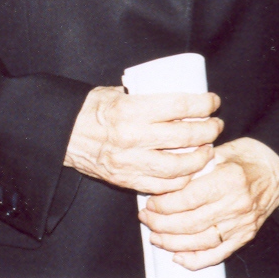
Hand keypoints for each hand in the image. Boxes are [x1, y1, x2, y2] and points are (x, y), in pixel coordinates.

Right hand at [62, 86, 221, 194]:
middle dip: (208, 130)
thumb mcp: (115, 93)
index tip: (213, 101)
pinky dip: (180, 180)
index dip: (203, 104)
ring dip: (200, 158)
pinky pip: (162, 185)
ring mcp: (131, 162)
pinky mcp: (126, 180)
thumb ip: (142, 94)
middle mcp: (134, 137)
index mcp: (132, 110)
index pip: (179, 106)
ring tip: (207, 149)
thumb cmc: (89, 110)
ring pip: (179, 166)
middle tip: (216, 125)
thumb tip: (170, 93)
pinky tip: (189, 172)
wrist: (62, 135)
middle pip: (185, 136)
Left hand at [140, 138, 278, 270]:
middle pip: (190, 222)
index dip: (164, 204)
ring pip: (200, 241)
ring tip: (155, 236)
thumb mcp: (221, 150)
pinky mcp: (245, 236)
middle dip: (162, 224)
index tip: (150, 202)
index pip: (188, 199)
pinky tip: (178, 256)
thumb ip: (195, 165)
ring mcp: (242, 224)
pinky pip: (218, 254)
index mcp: (229, 180)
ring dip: (173, 243)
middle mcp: (236, 205)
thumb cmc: (248, 156)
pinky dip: (196, 259)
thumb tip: (167, 178)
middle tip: (146, 218)